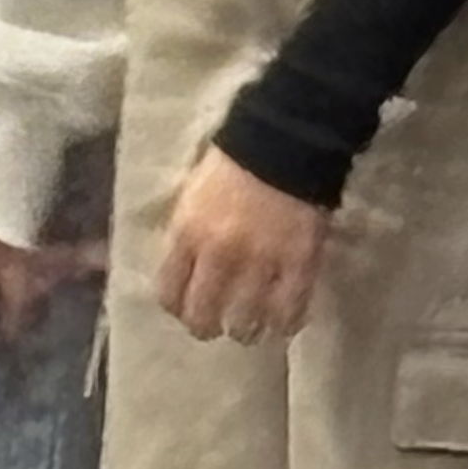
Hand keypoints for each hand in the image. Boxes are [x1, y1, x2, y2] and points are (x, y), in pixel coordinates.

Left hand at [154, 148, 328, 343]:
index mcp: (188, 232)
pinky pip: (289, 311)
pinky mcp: (298, 264)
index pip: (169, 292)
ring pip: (244, 322)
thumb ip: (187, 232)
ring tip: (253, 328)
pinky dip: (285, 323)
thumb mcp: (194, 193)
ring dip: (246, 330)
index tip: (187, 308)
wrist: (285, 137)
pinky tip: (284, 322)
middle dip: (207, 327)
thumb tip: (183, 269)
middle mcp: (219, 255)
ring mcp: (260, 262)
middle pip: (203, 316)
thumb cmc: (235, 159)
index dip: (177, 308)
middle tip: (217, 326)